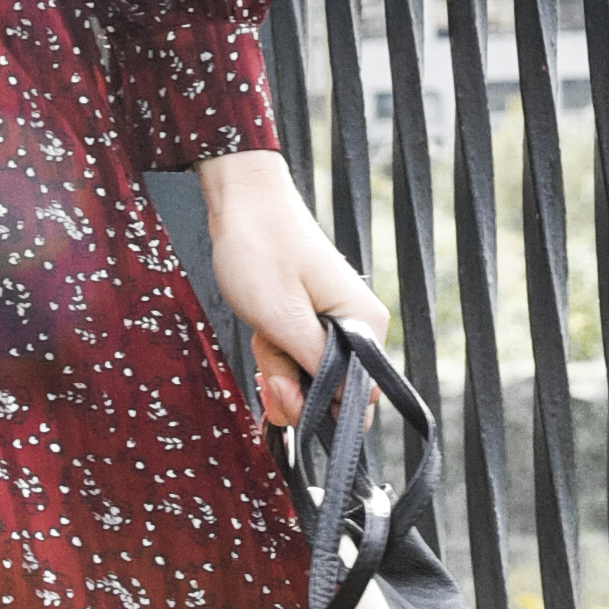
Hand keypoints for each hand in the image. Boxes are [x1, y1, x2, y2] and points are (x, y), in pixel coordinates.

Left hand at [194, 147, 382, 435]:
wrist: (242, 200)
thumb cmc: (261, 249)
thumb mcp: (283, 319)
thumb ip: (316, 368)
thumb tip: (341, 408)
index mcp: (366, 325)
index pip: (360, 398)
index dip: (318, 405)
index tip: (281, 386)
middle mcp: (361, 326)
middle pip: (332, 391)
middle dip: (290, 383)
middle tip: (265, 349)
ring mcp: (338, 321)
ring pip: (309, 375)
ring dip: (277, 364)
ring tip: (262, 330)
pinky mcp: (317, 318)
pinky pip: (299, 355)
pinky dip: (275, 350)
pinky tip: (264, 330)